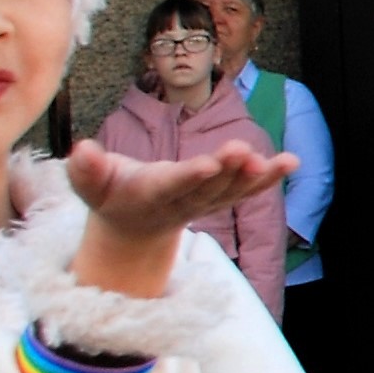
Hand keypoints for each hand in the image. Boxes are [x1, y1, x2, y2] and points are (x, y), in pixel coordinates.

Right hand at [66, 138, 287, 298]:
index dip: (189, 177)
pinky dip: (268, 179)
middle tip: (243, 151)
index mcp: (148, 196)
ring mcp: (203, 204)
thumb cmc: (110, 193)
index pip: (170, 186)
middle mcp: (180, 203)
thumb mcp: (89, 184)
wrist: (131, 223)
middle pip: (207, 189)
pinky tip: (290, 163)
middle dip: (226, 171)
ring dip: (256, 177)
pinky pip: (245, 191)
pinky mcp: (217, 200)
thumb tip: (83, 149)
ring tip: (281, 162)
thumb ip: (85, 170)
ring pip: (232, 192)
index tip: (208, 166)